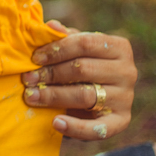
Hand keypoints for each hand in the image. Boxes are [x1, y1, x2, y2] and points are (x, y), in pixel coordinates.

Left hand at [22, 21, 135, 139]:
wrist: (98, 100)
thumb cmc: (83, 67)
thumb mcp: (75, 51)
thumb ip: (64, 39)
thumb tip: (51, 26)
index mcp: (118, 47)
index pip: (85, 43)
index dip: (57, 49)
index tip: (35, 58)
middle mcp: (127, 71)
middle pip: (83, 69)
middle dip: (51, 74)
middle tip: (27, 79)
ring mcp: (126, 97)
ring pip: (85, 95)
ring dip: (53, 96)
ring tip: (31, 96)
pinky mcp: (121, 121)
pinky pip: (98, 128)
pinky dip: (75, 127)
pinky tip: (55, 122)